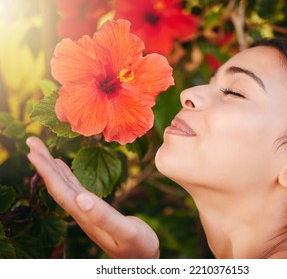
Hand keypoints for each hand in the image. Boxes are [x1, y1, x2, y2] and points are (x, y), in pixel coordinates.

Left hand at [26, 137, 158, 258]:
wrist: (141, 258)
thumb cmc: (137, 246)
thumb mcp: (125, 231)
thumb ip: (104, 217)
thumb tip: (82, 197)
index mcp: (85, 215)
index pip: (59, 190)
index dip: (45, 170)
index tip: (33, 150)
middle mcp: (81, 211)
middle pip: (57, 185)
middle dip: (43, 163)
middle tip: (32, 142)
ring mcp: (87, 210)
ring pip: (64, 185)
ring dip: (52, 168)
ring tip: (42, 151)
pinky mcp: (94, 209)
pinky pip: (76, 188)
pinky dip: (67, 175)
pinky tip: (62, 167)